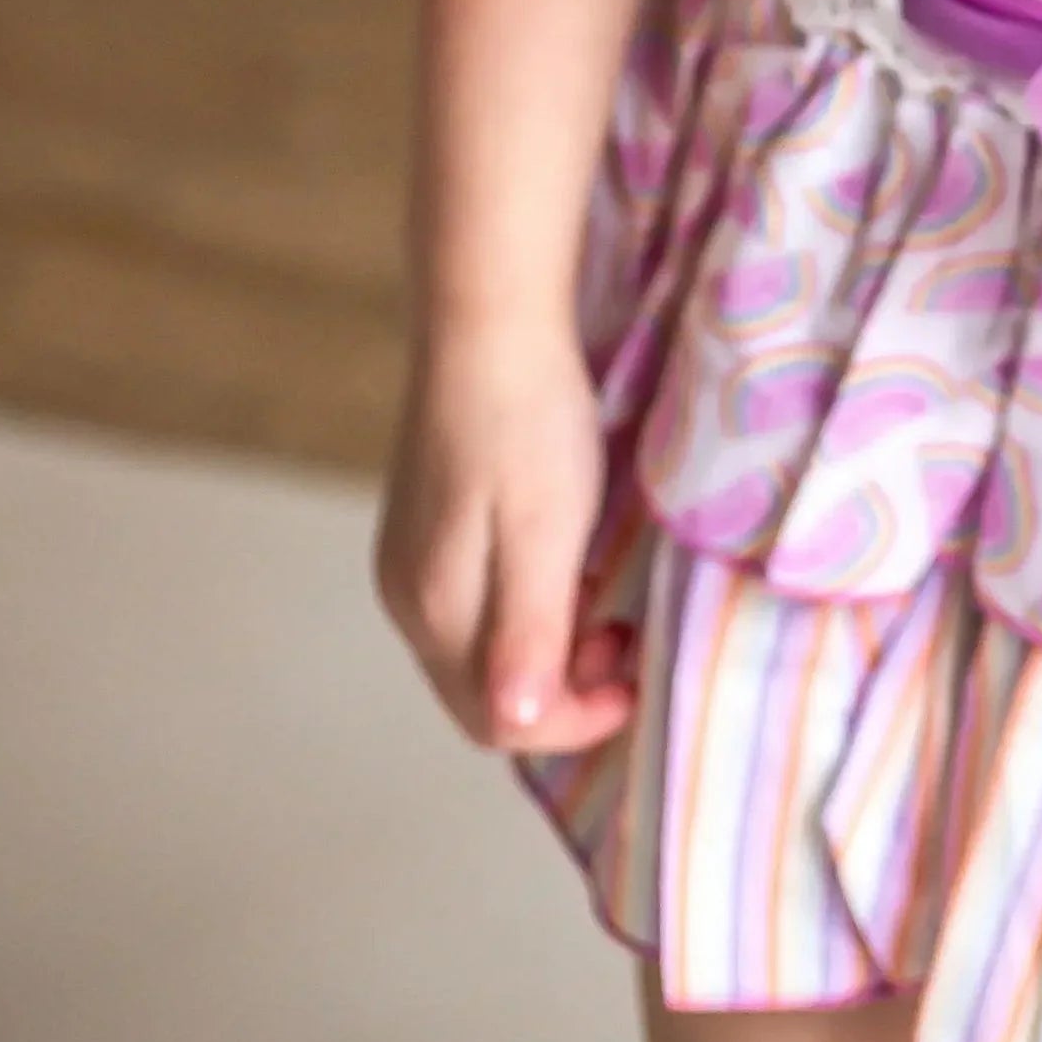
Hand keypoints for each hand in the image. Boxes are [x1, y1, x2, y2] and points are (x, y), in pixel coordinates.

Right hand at [373, 313, 640, 754]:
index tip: (633, 682)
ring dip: (547, 647)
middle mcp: (408, 597)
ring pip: (480, 648)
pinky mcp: (424, 522)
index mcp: (434, 610)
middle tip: (621, 636)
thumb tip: (515, 722)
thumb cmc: (526, 424)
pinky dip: (527, 607)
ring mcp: (409, 558)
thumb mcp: (543, 533)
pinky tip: (564, 563)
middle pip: (482, 692)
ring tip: (602, 599)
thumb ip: (528, 634)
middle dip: (560, 689)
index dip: (572, 722)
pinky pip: (475, 602)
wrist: (487, 319)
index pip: (497, 721)